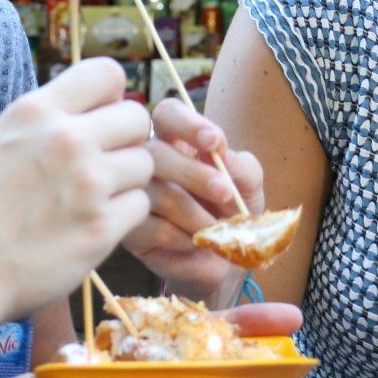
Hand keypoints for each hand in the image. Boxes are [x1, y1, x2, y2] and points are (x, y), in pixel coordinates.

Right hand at [0, 58, 154, 319]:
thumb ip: (38, 124)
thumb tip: (82, 113)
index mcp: (36, 111)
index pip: (107, 73)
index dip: (110, 97)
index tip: (98, 121)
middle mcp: (66, 139)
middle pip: (135, 117)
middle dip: (125, 140)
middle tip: (103, 165)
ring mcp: (87, 183)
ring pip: (143, 164)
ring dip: (126, 181)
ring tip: (92, 200)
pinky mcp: (101, 228)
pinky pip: (139, 207)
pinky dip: (122, 218)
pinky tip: (91, 226)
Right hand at [122, 98, 267, 300]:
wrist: (225, 264)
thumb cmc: (233, 214)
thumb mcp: (248, 187)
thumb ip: (242, 166)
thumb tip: (221, 153)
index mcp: (176, 141)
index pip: (167, 114)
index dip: (187, 123)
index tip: (215, 142)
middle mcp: (148, 163)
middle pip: (155, 152)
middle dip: (194, 173)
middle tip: (225, 193)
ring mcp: (134, 196)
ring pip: (153, 192)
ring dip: (192, 212)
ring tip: (216, 228)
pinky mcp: (129, 230)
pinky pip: (148, 226)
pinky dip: (179, 237)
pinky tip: (194, 243)